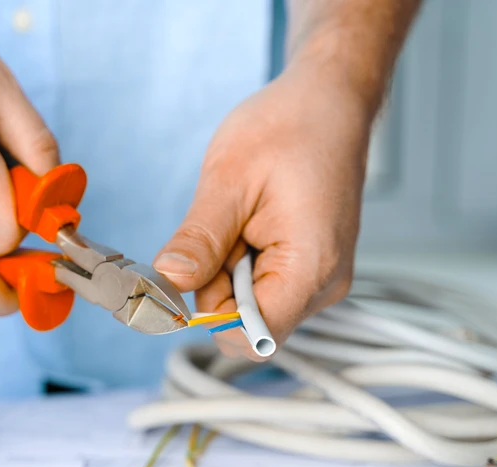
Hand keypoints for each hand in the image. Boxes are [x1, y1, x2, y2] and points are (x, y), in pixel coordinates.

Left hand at [154, 58, 375, 359]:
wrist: (329, 101)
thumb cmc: (289, 127)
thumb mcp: (228, 179)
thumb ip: (199, 240)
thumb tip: (167, 283)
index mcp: (310, 267)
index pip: (251, 336)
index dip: (208, 316)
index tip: (185, 275)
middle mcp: (324, 285)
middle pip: (247, 324)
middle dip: (217, 285)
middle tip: (222, 227)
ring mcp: (320, 280)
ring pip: (251, 306)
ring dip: (228, 272)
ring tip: (243, 218)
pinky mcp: (310, 270)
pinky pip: (262, 287)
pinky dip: (242, 263)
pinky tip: (252, 224)